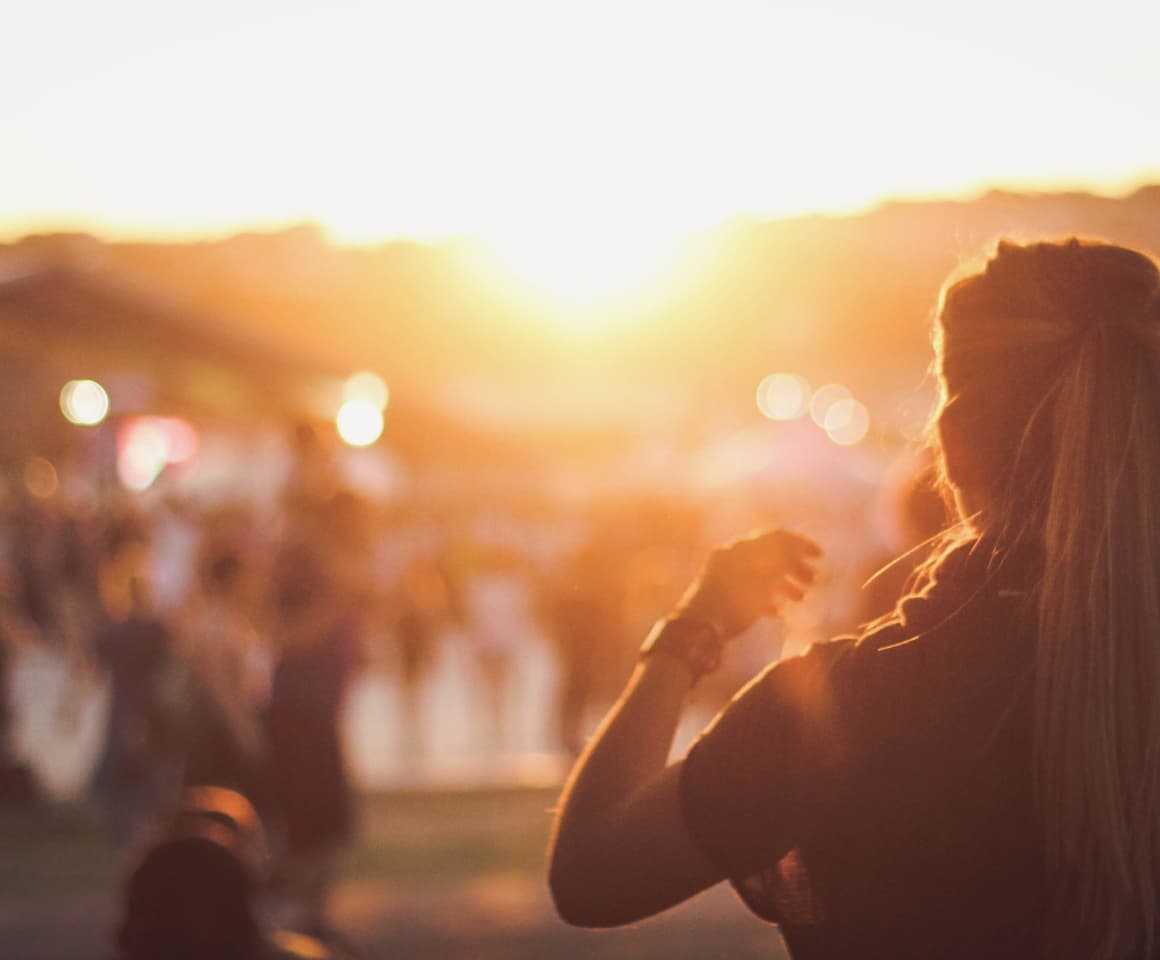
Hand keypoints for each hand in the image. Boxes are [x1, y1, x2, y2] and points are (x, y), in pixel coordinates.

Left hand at [675, 529, 820, 639]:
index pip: (775, 536)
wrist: (698, 630)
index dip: (800, 543)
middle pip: (770, 555)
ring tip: (801, 599)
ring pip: (762, 574)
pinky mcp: (724, 596)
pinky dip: (767, 597)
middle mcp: (732, 558)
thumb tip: (796, 548)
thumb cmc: (732, 603)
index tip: (819, 556)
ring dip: (785, 584)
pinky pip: (750, 591)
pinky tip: (777, 611)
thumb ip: (779, 561)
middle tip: (814, 581)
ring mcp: (727, 576)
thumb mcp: (762, 580)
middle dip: (795, 567)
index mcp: (739, 548)